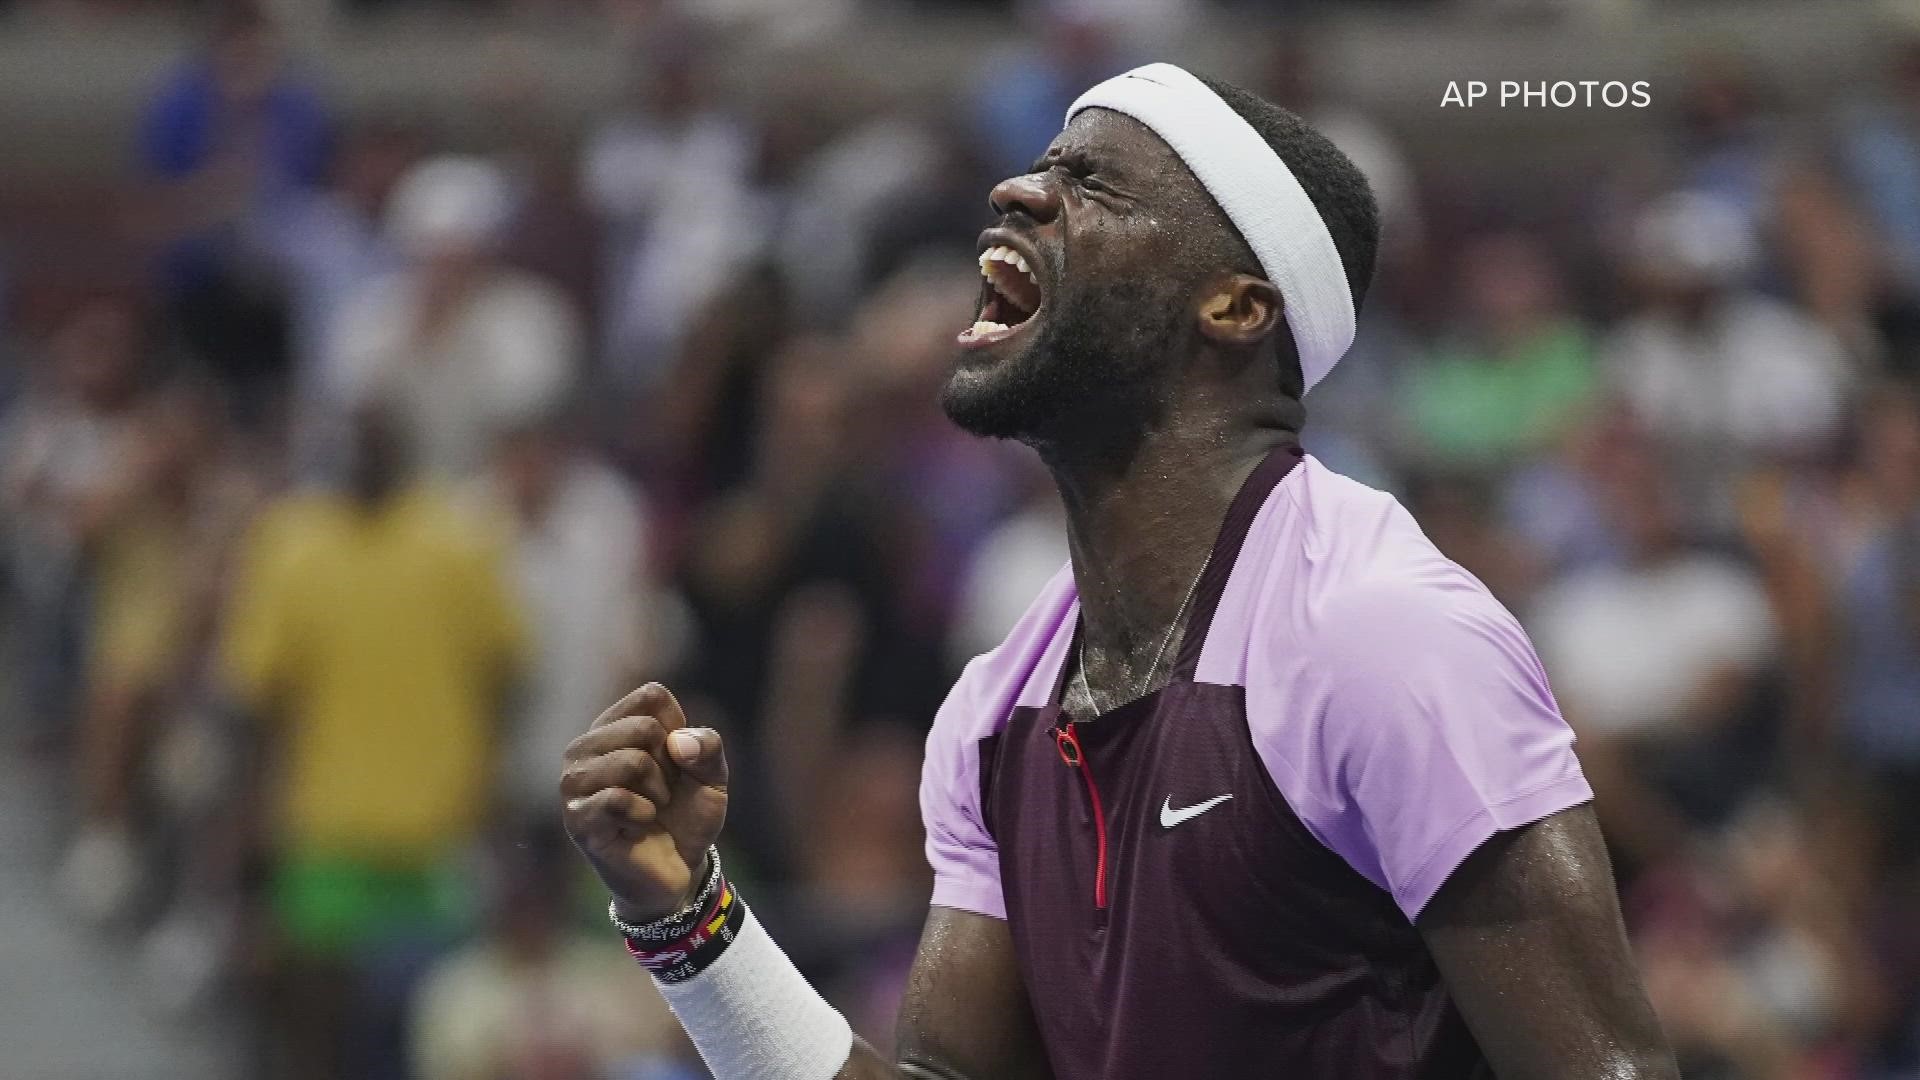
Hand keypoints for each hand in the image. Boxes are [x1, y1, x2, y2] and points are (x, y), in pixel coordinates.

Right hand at [561, 683, 728, 920]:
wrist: (680, 871)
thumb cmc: (687, 815)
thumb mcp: (712, 776)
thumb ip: (708, 747)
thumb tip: (678, 742)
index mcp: (614, 725)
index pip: (652, 696)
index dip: (680, 732)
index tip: (676, 764)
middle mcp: (585, 747)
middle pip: (643, 728)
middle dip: (669, 766)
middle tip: (663, 793)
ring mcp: (575, 782)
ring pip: (631, 762)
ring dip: (657, 792)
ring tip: (651, 809)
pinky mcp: (576, 818)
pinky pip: (617, 799)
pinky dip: (643, 815)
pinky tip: (638, 826)